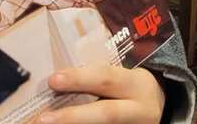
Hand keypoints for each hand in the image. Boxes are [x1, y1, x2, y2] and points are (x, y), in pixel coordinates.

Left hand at [39, 66, 164, 123]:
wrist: (155, 109)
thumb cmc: (130, 89)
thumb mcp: (125, 77)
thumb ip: (100, 77)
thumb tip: (56, 79)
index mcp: (137, 84)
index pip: (107, 79)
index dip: (80, 80)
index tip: (53, 80)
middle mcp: (138, 110)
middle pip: (106, 113)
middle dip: (72, 117)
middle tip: (41, 119)